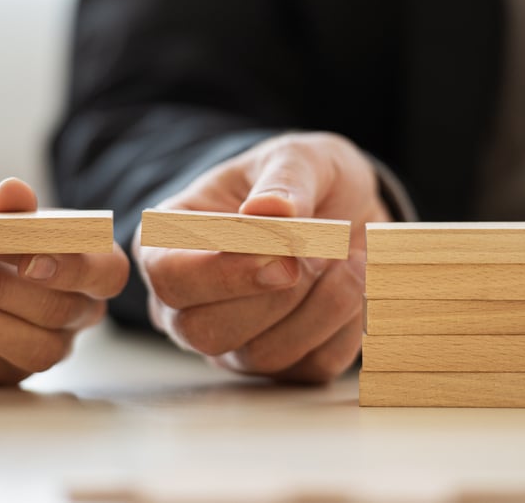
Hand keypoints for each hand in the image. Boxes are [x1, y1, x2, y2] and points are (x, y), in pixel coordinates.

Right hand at [134, 133, 389, 382]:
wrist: (352, 208)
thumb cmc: (305, 181)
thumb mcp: (299, 158)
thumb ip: (283, 180)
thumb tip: (268, 212)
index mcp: (170, 244)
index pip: (169, 278)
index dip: (224, 272)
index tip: (284, 247)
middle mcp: (190, 304)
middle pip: (204, 332)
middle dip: (273, 295)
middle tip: (321, 250)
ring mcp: (234, 342)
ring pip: (262, 356)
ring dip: (320, 305)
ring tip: (350, 255)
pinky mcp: (284, 366)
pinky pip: (312, 366)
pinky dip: (347, 324)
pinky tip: (355, 281)